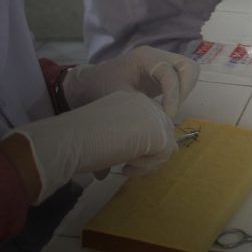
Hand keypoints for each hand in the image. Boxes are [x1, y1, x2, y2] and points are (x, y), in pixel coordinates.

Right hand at [7, 91, 175, 203]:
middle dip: (150, 152)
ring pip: (167, 145)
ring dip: (147, 161)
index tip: (124, 155)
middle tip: (127, 164)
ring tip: (125, 165)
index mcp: (132, 100)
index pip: (153, 122)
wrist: (69, 140)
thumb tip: (137, 160)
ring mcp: (155, 117)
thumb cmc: (78, 138)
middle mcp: (146, 103)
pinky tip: (126, 166)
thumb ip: (126, 138)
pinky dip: (146, 167)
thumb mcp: (108, 133)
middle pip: (165, 131)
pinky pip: (163, 156)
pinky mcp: (159, 134)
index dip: (143, 143)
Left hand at [62, 46, 198, 115]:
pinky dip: (182, 91)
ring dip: (186, 91)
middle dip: (185, 90)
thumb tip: (162, 120)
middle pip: (187, 66)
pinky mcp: (165, 70)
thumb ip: (142, 106)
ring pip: (189, 70)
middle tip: (173, 111)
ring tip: (172, 109)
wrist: (91, 82)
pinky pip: (183, 76)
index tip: (167, 117)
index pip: (168, 73)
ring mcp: (163, 61)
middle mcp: (158, 55)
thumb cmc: (101, 87)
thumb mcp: (119, 97)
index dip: (172, 96)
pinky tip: (170, 105)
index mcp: (145, 57)